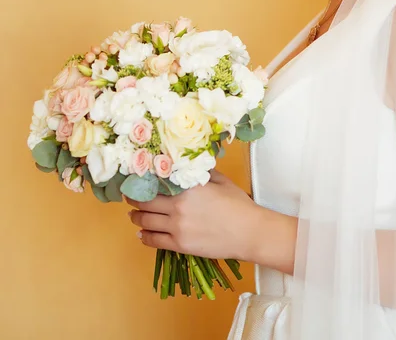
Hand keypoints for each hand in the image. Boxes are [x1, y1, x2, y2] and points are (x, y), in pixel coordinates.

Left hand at [127, 170, 260, 260]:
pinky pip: (153, 240)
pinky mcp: (179, 245)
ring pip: (145, 221)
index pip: (155, 182)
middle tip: (130, 196)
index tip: (136, 179)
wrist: (249, 232)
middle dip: (134, 199)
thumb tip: (188, 165)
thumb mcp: (221, 181)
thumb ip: (202, 173)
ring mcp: (177, 227)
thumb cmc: (239, 204)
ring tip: (133, 215)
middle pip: (144, 202)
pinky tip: (141, 233)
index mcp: (187, 187)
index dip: (142, 181)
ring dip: (135, 217)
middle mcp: (177, 206)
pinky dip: (144, 236)